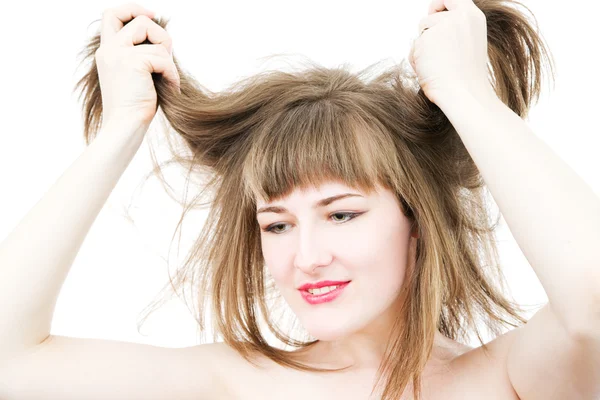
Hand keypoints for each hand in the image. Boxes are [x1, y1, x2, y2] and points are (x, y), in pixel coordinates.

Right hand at [95, 2, 180, 132]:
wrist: (125, 127)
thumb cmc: (135, 108)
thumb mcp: (135, 75)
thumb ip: (142, 54)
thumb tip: (164, 41)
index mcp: (107, 51)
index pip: (111, 14)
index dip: (132, 9)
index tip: (152, 15)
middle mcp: (109, 49)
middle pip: (140, 21)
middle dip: (161, 37)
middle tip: (165, 60)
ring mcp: (119, 54)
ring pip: (157, 40)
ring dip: (169, 61)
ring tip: (167, 80)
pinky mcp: (132, 63)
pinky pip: (164, 59)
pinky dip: (172, 74)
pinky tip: (170, 89)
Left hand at [408, 0, 495, 104]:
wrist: (463, 92)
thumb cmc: (466, 77)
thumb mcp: (469, 44)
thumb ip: (456, 30)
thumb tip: (434, 29)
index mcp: (473, 17)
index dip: (439, 5)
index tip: (433, 12)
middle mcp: (459, 16)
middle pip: (431, 15)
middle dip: (426, 28)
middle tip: (428, 42)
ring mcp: (442, 26)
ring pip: (421, 32)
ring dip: (423, 48)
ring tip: (435, 65)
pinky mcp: (426, 38)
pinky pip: (414, 47)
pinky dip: (417, 60)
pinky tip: (429, 70)